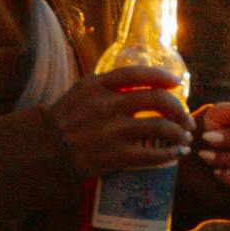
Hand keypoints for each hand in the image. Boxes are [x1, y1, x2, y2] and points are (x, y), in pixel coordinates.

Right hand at [50, 62, 195, 185]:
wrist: (42, 152)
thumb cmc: (63, 122)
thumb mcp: (79, 93)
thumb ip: (107, 86)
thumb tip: (142, 83)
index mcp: (97, 86)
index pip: (137, 73)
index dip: (162, 75)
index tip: (177, 83)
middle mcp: (106, 105)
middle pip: (157, 99)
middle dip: (179, 109)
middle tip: (187, 119)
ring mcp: (111, 131)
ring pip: (160, 127)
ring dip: (179, 133)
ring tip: (184, 138)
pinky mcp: (114, 156)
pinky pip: (153, 155)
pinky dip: (170, 154)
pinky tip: (177, 154)